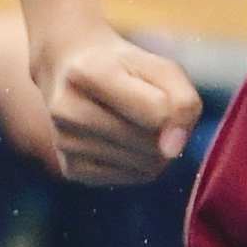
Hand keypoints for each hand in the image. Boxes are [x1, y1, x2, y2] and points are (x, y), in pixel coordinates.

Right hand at [35, 25, 202, 187]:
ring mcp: (64, 143)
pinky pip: (132, 178)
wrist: (70, 73)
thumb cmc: (124, 68)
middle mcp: (67, 110)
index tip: (171, 101)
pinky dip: (140, 164)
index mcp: (87, 72)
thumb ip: (182, 102)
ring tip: (135, 124)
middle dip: (164, 132)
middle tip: (148, 110)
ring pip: (145, 166)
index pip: (158, 112)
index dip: (177, 112)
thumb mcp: (161, 68)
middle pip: (152, 144)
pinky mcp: (71, 169)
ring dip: (156, 151)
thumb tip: (173, 150)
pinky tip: (124, 142)